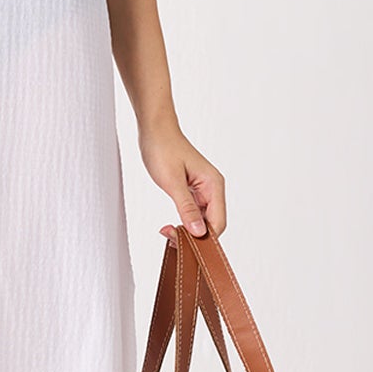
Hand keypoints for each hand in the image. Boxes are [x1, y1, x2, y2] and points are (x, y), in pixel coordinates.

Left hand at [138, 118, 225, 242]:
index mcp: (214, 185)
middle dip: (194, 235)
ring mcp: (203, 189)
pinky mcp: (193, 189)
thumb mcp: (172, 182)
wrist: (155, 130)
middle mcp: (212, 188)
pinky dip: (184, 220)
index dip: (203, 237)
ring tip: (168, 232)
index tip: (181, 241)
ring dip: (188, 229)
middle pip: (212, 224)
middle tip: (170, 237)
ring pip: (202, 219)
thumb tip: (198, 232)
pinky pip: (194, 211)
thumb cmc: (163, 149)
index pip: (218, 223)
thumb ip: (187, 208)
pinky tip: (172, 224)